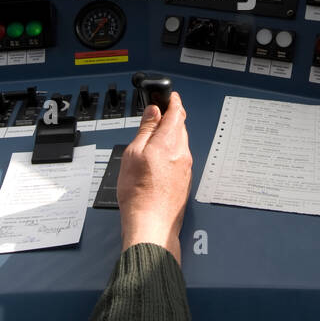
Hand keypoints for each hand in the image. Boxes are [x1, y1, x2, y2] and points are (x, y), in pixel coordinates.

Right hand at [117, 91, 191, 262]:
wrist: (152, 224)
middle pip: (180, 127)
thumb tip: (153, 112)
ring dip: (171, 136)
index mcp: (170, 142)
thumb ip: (145, 130)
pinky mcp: (184, 181)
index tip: (170, 96)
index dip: (173, 101)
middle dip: (171, 117)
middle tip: (159, 114)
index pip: (176, 112)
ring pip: (181, 143)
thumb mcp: (133, 154)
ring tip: (154, 139)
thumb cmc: (140, 194)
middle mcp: (182, 153)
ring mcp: (186, 168)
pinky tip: (159, 160)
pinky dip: (171, 152)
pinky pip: (180, 158)